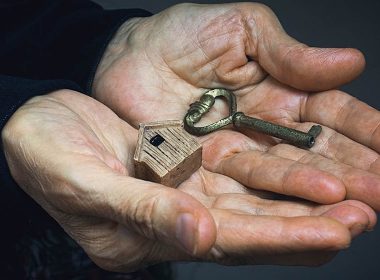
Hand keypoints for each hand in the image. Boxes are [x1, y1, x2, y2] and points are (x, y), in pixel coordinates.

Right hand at [2, 91, 374, 270]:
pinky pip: (234, 173)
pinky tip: (303, 170)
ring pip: (249, 201)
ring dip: (297, 200)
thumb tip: (197, 236)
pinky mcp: (183, 165)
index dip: (276, 239)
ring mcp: (179, 192)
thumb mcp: (81, 179)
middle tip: (362, 217)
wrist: (40, 127)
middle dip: (304, 224)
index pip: (223, 243)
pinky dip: (270, 175)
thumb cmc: (44, 154)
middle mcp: (172, 218)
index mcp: (145, 234)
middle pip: (247, 228)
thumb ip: (139, 211)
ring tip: (351, 196)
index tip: (331, 234)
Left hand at [92, 3, 379, 209]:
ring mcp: (234, 155)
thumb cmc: (180, 35)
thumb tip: (351, 63)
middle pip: (314, 157)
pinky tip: (302, 221)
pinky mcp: (203, 174)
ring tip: (357, 215)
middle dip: (352, 175)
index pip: (331, 116)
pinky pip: (240, 193)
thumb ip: (288, 53)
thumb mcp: (239, 28)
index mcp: (279, 92)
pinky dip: (271, 208)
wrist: (125, 57)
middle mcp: (263, 130)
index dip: (365, 133)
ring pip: (282, 181)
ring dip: (319, 199)